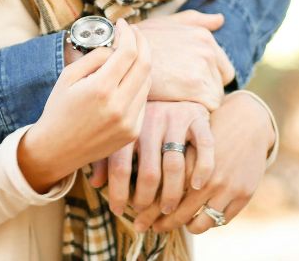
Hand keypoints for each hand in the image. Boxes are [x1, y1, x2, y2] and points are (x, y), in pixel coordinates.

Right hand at [18, 20, 151, 192]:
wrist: (56, 150)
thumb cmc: (58, 109)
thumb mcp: (68, 76)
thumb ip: (94, 58)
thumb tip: (115, 47)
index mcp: (100, 89)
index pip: (128, 52)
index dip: (128, 33)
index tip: (122, 24)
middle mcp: (119, 106)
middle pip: (145, 64)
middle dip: (142, 43)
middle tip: (134, 32)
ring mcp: (129, 122)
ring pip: (147, 82)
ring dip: (141, 63)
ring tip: (129, 54)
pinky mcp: (133, 132)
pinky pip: (143, 100)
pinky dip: (138, 84)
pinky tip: (126, 79)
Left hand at [98, 100, 212, 224]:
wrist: (174, 84)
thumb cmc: (143, 119)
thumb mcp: (121, 131)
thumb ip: (107, 156)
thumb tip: (95, 183)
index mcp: (128, 125)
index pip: (119, 165)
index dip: (117, 192)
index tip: (117, 210)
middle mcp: (151, 121)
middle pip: (148, 171)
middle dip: (145, 200)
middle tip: (144, 215)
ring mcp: (176, 119)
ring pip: (175, 165)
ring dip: (171, 193)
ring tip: (167, 210)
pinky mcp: (198, 118)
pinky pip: (204, 147)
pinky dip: (201, 169)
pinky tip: (196, 186)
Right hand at [134, 11, 234, 109]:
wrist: (118, 56)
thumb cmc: (140, 41)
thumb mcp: (167, 23)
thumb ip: (196, 21)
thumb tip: (220, 19)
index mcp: (204, 36)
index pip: (223, 68)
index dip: (208, 78)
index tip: (188, 83)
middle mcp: (207, 50)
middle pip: (220, 83)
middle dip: (206, 90)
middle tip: (182, 93)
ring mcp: (202, 67)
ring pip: (215, 96)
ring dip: (200, 102)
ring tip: (177, 99)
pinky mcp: (195, 87)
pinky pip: (209, 107)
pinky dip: (196, 111)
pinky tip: (178, 106)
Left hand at [148, 91, 273, 233]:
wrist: (246, 120)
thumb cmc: (206, 127)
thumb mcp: (180, 135)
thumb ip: (160, 157)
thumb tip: (120, 182)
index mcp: (187, 160)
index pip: (162, 193)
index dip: (147, 209)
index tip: (136, 217)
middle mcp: (206, 176)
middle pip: (178, 210)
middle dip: (161, 223)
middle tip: (149, 227)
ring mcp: (226, 186)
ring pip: (200, 222)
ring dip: (186, 227)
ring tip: (174, 225)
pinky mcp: (243, 193)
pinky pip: (221, 220)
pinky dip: (208, 223)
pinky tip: (197, 219)